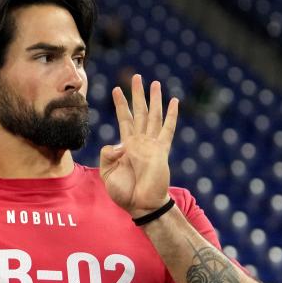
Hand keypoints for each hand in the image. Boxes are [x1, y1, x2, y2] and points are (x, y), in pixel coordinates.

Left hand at [100, 74, 178, 217]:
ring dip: (154, 99)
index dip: (120, 105)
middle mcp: (140, 142)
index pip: (124, 119)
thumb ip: (107, 156)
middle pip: (140, 112)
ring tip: (154, 83)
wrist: (141, 205)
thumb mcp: (107, 173)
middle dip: (137, 94)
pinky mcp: (161, 151)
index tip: (116, 89)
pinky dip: (171, 115)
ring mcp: (152, 145)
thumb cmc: (124, 193)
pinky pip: (167, 130)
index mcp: (126, 146)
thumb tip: (115, 144)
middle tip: (137, 76)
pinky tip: (174, 101)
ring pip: (153, 116)